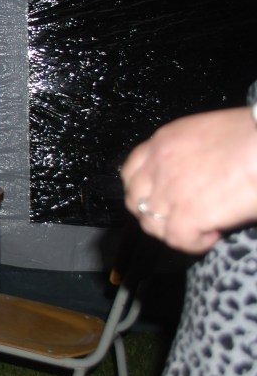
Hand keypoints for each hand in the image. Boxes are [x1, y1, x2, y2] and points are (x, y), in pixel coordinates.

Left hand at [121, 106, 256, 253]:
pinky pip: (177, 239)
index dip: (141, 189)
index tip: (159, 198)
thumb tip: (192, 176)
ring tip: (200, 227)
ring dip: (174, 230)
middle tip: (180, 217)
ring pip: (151, 223)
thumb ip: (188, 154)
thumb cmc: (251, 135)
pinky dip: (194, 242)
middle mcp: (159, 165)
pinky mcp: (188, 213)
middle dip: (153, 214)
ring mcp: (169, 190)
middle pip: (135, 200)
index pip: (131, 171)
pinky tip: (214, 234)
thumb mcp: (207, 133)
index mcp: (164, 141)